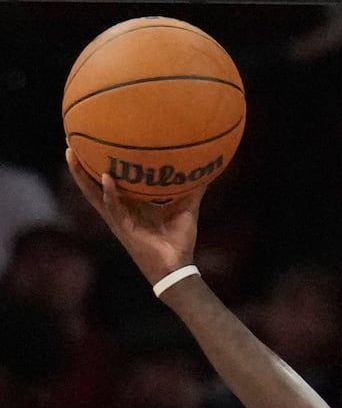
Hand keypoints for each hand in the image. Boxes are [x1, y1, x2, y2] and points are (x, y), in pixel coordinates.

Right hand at [64, 147, 202, 284]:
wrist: (176, 266)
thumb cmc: (178, 240)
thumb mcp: (185, 208)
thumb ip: (192, 190)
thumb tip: (206, 170)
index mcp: (130, 203)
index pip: (109, 180)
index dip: (98, 163)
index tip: (91, 142)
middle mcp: (119, 209)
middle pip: (93, 183)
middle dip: (80, 164)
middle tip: (70, 141)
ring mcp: (117, 218)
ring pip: (92, 193)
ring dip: (81, 175)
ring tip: (71, 154)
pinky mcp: (121, 227)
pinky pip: (112, 207)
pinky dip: (109, 192)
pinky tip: (106, 178)